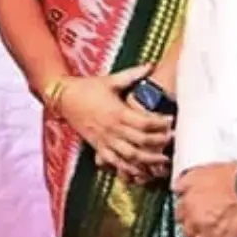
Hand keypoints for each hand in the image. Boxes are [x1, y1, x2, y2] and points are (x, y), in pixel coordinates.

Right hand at [56, 66, 172, 184]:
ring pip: (131, 156)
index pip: (145, 122)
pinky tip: (141, 172)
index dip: (161, 123)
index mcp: (117, 112)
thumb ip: (132, 74)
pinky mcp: (98, 147)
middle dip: (160, 142)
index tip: (171, 121)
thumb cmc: (87, 87)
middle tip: (173, 140)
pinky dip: (128, 169)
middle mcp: (112, 129)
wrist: (63, 98)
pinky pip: (115, 162)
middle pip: (142, 141)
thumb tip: (151, 64)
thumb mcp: (110, 80)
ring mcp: (105, 140)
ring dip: (149, 160)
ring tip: (163, 160)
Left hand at [175, 161, 236, 236]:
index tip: (194, 218)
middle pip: (187, 233)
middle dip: (195, 233)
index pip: (179, 216)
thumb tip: (177, 188)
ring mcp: (209, 233)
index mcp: (188, 202)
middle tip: (204, 231)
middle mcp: (195, 219)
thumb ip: (185, 182)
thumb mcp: (201, 172)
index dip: (188, 217)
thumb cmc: (233, 177)